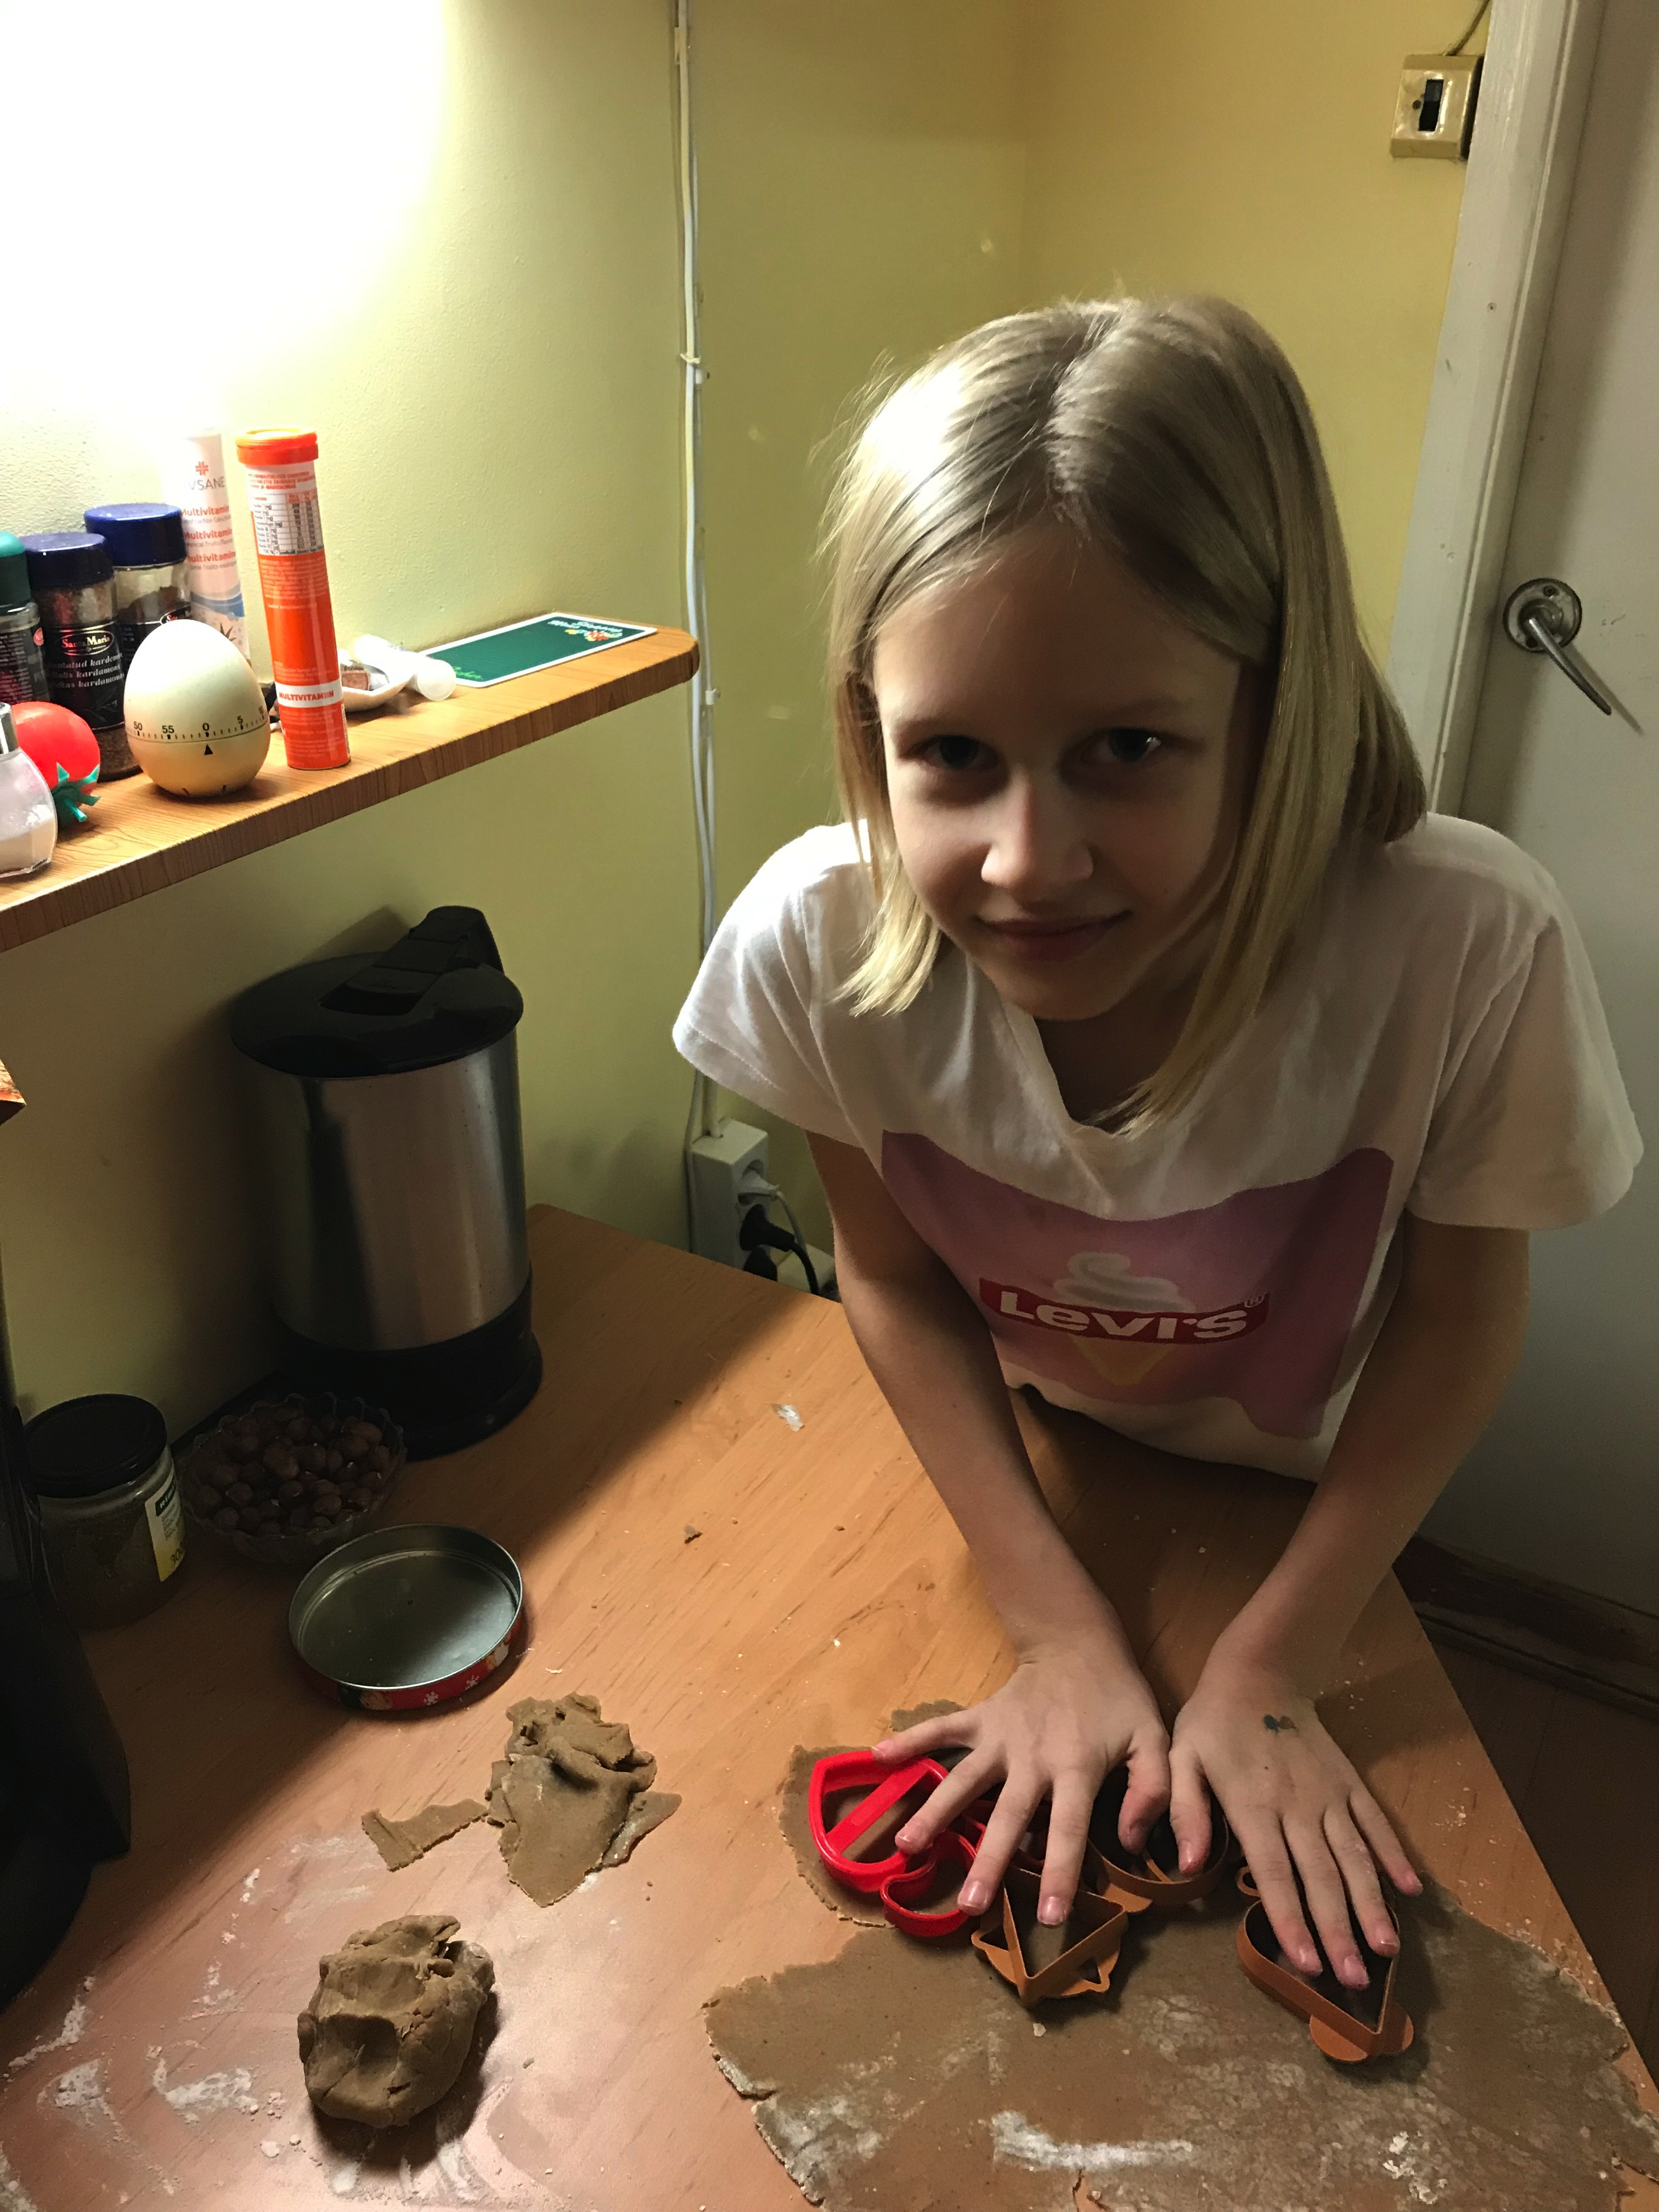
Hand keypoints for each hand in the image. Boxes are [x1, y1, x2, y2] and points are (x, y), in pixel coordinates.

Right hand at [870, 1634, 1170, 1926]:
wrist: (1080, 1644)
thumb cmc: (1119, 1701)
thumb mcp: (1153, 1740)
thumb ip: (1153, 1790)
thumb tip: (1132, 1842)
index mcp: (1076, 1767)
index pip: (1068, 1827)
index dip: (1060, 1871)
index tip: (1048, 1916)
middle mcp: (1032, 1757)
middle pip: (1008, 1816)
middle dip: (988, 1861)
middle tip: (968, 1906)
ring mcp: (1000, 1737)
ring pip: (964, 1779)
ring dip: (935, 1812)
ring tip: (905, 1846)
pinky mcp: (980, 1718)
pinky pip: (941, 1730)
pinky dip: (910, 1740)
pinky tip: (877, 1757)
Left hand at [1168, 1652, 1421, 1989]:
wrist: (1259, 1672)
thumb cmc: (1212, 1722)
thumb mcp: (1181, 1758)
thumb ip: (1184, 1809)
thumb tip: (1190, 1865)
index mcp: (1254, 1806)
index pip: (1275, 1873)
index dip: (1292, 1920)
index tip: (1309, 1964)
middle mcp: (1299, 1807)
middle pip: (1321, 1877)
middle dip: (1339, 1931)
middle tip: (1355, 1981)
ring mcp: (1330, 1795)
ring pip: (1355, 1857)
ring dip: (1371, 1904)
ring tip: (1387, 1950)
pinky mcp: (1350, 1782)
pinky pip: (1376, 1822)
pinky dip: (1394, 1855)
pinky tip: (1411, 1890)